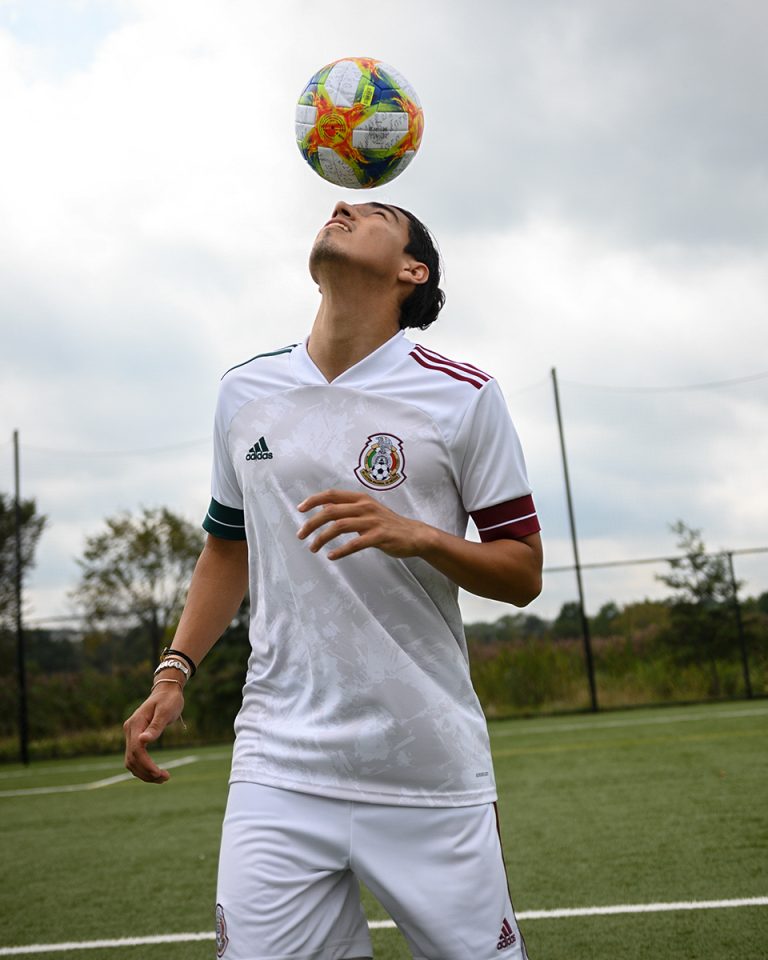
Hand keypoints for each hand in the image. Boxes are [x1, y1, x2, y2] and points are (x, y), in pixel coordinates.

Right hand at [123, 684, 183, 783]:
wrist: (166, 691)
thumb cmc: (169, 700)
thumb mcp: (166, 712)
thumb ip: (155, 727)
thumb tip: (143, 741)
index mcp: (136, 723)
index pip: (137, 750)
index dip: (147, 765)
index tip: (160, 773)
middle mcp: (129, 730)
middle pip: (132, 759)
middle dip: (147, 772)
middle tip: (166, 778)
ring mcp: (131, 734)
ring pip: (131, 761)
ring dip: (144, 773)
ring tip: (163, 778)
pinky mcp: (135, 738)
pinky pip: (135, 757)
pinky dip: (143, 768)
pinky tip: (156, 773)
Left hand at [297, 489, 431, 560]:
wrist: (415, 535)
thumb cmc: (388, 524)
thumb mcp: (367, 511)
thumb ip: (346, 508)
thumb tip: (323, 507)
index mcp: (361, 499)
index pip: (332, 494)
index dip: (313, 500)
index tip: (300, 509)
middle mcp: (365, 507)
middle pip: (331, 511)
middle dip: (312, 523)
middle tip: (300, 535)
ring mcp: (373, 521)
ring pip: (340, 526)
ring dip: (322, 538)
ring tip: (313, 548)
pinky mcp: (379, 536)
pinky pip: (355, 543)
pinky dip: (340, 550)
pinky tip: (331, 556)